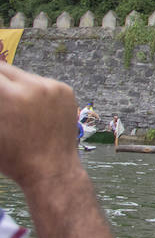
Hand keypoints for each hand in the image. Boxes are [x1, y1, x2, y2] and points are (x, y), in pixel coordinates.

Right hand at [0, 64, 80, 189]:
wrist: (51, 169)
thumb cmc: (13, 156)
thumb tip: (0, 93)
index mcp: (9, 96)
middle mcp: (33, 86)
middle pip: (5, 69)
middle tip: (3, 97)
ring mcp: (53, 87)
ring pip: (24, 76)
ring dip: (16, 85)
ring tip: (16, 107)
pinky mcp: (66, 91)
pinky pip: (43, 84)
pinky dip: (35, 92)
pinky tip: (33, 110)